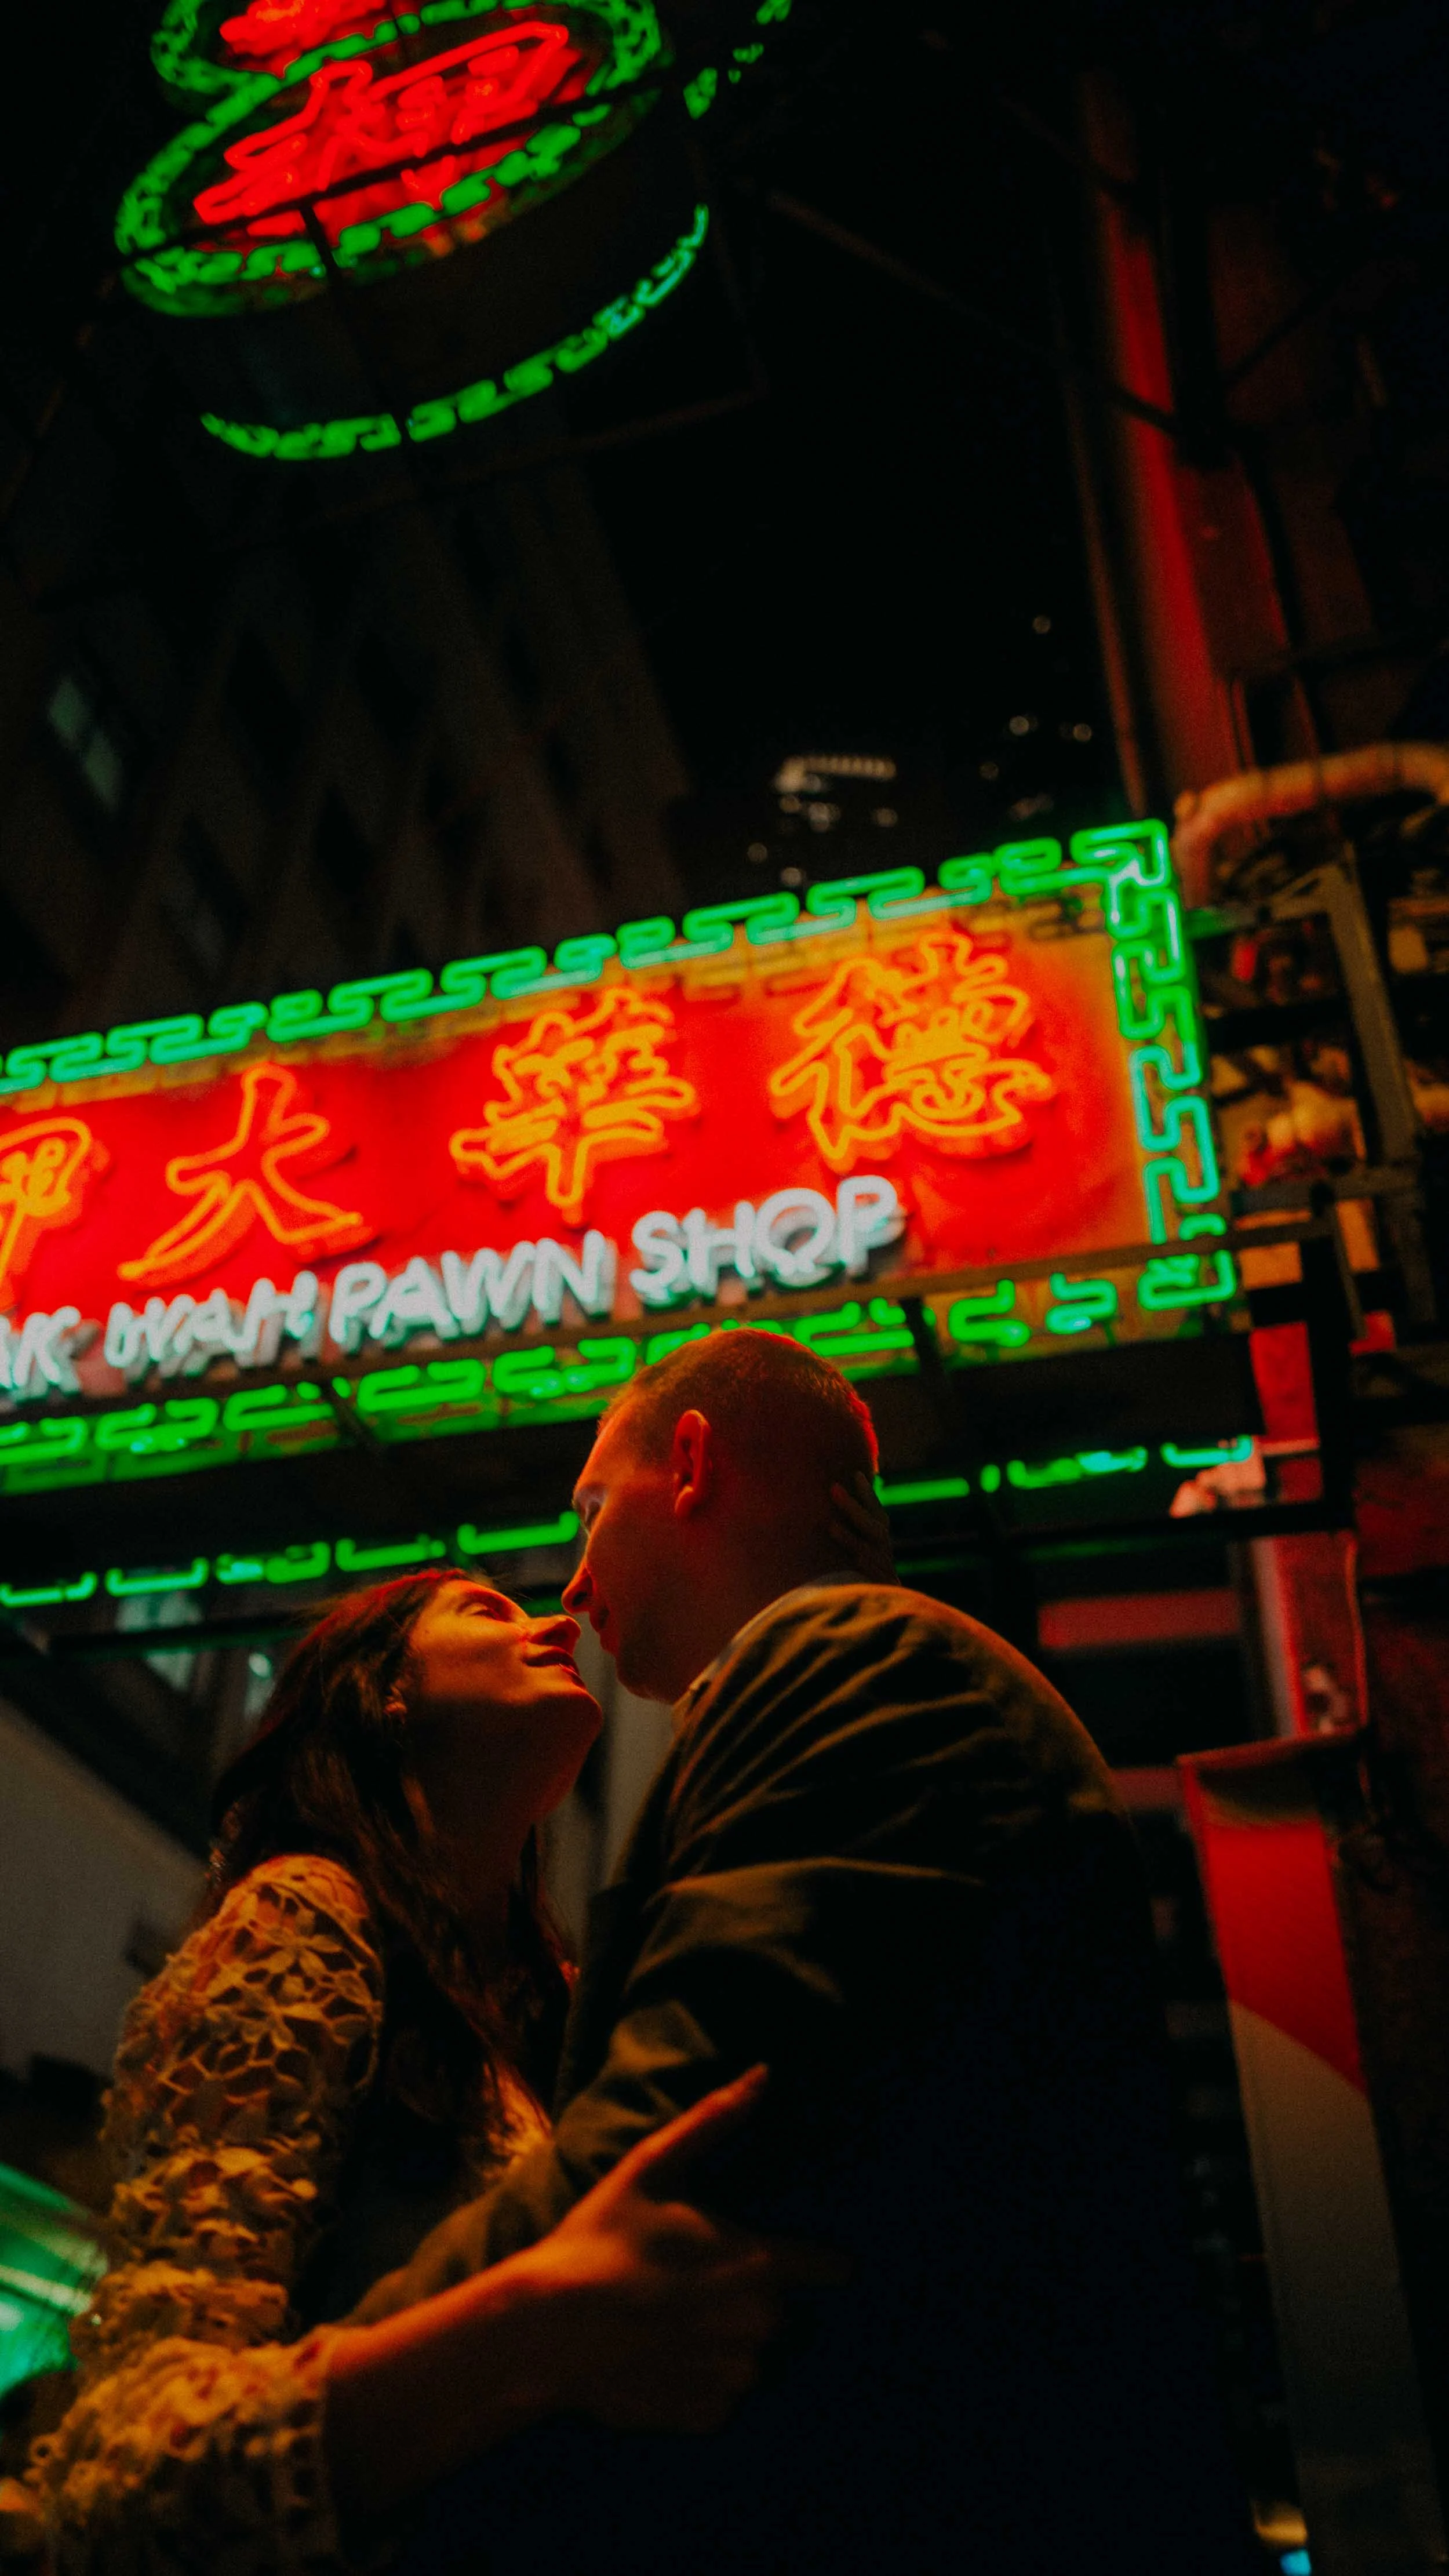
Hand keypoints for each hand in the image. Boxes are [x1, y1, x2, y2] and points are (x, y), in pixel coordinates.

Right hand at [518, 2069, 847, 2433]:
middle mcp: (759, 2325)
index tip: (822, 2264)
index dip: (822, 2262)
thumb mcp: (652, 2165)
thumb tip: (763, 2073)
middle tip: (692, 2283)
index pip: (826, 2267)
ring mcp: (734, 2376)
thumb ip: (715, 2120)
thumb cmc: (600, 2238)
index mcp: (757, 2263)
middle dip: (748, 2297)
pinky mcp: (708, 2416)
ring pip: (750, 2354)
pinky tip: (660, 2357)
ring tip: (671, 2321)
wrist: (546, 2328)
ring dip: (725, 2341)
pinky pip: (722, 2396)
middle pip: (778, 2309)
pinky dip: (700, 2381)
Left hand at [829, 1471, 896, 1583]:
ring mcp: (882, 1570)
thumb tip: (835, 1494)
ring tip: (831, 1526)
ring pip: (866, 1551)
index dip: (867, 1494)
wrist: (881, 1609)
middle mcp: (884, 1550)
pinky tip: (843, 1565)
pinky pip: (867, 1579)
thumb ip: (854, 1525)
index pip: (875, 1512)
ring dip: (849, 1539)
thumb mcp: (861, 1546)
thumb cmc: (864, 1571)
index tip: (856, 1474)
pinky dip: (856, 1571)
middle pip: (872, 1526)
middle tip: (833, 1487)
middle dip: (853, 1507)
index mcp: (880, 1538)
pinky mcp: (878, 1589)